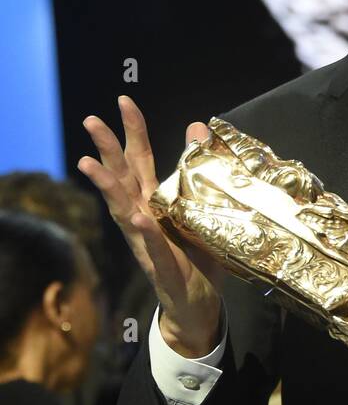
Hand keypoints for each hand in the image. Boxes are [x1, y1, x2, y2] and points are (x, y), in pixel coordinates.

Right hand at [78, 94, 223, 355]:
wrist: (197, 304)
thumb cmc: (196, 255)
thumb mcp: (201, 207)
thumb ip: (198, 170)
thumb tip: (198, 127)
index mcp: (153, 201)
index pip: (140, 159)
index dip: (132, 130)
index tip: (124, 100)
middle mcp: (143, 217)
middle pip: (123, 177)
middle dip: (106, 148)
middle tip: (91, 119)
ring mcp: (147, 242)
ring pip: (124, 209)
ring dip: (107, 186)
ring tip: (90, 163)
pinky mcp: (161, 265)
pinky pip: (152, 246)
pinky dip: (144, 231)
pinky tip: (137, 217)